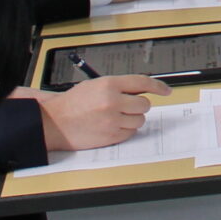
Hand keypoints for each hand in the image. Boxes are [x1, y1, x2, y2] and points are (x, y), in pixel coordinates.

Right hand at [28, 76, 169, 150]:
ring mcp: (112, 120)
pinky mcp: (110, 136)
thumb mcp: (95, 85)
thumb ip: (119, 86)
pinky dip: (125, 131)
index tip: (166, 90)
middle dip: (139, 106)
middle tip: (127, 107)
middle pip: (144, 105)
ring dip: (132, 119)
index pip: (142, 82)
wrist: (54, 122)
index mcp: (109, 84)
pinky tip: (111, 126)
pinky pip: (130, 134)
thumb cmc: (74, 103)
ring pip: (139, 120)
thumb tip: (142, 90)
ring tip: (115, 117)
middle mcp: (113, 101)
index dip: (158, 86)